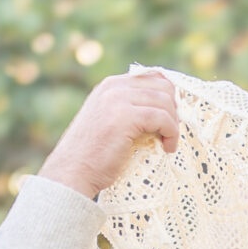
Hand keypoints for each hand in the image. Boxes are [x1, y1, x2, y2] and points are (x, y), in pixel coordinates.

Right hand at [41, 68, 179, 198]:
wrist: (73, 171)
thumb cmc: (94, 156)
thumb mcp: (111, 123)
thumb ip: (130, 110)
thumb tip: (162, 112)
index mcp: (111, 85)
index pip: (152, 77)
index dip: (168, 99)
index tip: (170, 121)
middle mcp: (114, 86)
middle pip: (163, 86)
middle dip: (174, 111)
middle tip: (170, 134)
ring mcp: (118, 99)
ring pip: (165, 102)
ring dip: (174, 125)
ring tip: (168, 144)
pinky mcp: (125, 116)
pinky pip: (162, 118)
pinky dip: (171, 134)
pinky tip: (167, 149)